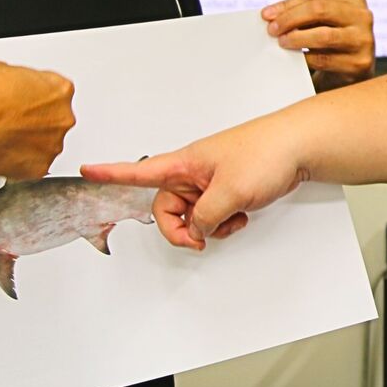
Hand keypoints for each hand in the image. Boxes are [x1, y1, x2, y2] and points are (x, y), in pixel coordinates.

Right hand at [0, 61, 75, 180]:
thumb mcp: (6, 70)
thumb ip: (24, 81)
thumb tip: (17, 88)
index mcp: (60, 91)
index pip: (59, 94)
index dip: (39, 98)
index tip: (28, 101)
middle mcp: (63, 118)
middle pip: (56, 120)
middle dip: (38, 121)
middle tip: (15, 120)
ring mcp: (53, 145)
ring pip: (46, 144)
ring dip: (31, 142)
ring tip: (6, 136)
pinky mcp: (40, 168)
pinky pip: (34, 165)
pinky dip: (21, 161)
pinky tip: (4, 150)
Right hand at [83, 117, 304, 249]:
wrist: (300, 146)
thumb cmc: (266, 153)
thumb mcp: (229, 193)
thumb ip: (205, 216)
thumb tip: (197, 227)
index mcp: (184, 163)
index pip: (138, 171)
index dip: (110, 173)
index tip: (86, 171)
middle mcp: (193, 171)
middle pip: (167, 208)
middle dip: (180, 228)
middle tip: (199, 239)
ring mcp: (212, 180)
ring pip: (193, 214)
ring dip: (207, 226)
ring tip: (230, 221)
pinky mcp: (230, 187)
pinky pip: (214, 213)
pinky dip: (224, 222)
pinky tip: (240, 217)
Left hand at [263, 0, 374, 91]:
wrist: (351, 72)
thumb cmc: (331, 42)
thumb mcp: (321, 21)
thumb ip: (302, 13)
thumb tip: (271, 14)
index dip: (288, 4)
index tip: (266, 14)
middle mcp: (363, 16)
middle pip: (320, 9)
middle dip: (291, 18)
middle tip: (272, 29)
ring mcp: (364, 39)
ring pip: (324, 35)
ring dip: (297, 38)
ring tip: (282, 42)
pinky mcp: (360, 63)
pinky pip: (326, 59)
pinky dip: (306, 58)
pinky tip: (296, 59)